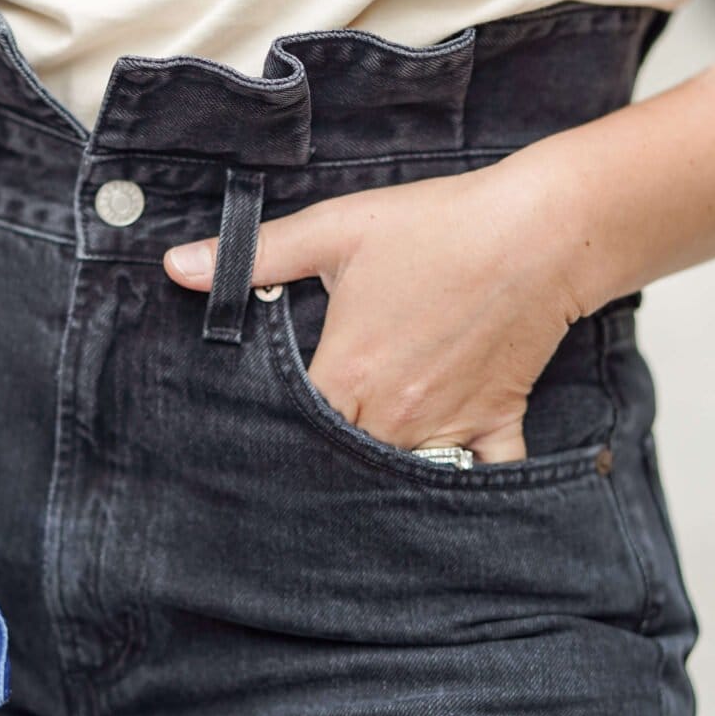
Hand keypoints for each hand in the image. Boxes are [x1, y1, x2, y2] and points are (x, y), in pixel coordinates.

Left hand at [162, 161, 584, 463]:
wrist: (538, 231)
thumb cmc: (437, 226)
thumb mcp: (335, 229)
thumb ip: (253, 256)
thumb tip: (176, 267)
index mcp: (348, 373)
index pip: (290, 432)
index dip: (268, 435)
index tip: (252, 434)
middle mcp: (394, 415)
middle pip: (342, 464)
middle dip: (319, 464)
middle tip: (296, 461)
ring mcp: (449, 426)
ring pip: (401, 479)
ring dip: (377, 479)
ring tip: (354, 472)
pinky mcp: (496, 421)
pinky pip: (481, 479)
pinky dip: (462, 487)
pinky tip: (440, 489)